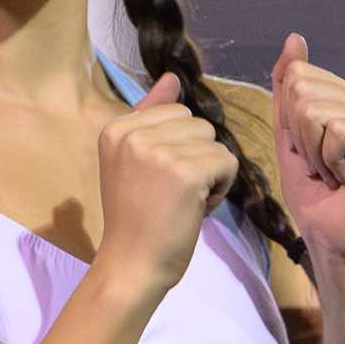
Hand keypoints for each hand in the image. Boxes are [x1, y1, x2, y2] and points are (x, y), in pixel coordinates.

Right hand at [93, 72, 238, 298]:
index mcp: (117, 128)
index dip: (178, 148)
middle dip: (196, 157)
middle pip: (198, 124)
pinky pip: (227, 162)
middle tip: (172, 194)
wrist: (131, 266)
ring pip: (215, 142)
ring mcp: (158, 151)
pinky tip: (196, 207)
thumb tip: (172, 77)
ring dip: (210, 173)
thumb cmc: (136, 220)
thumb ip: (151, 117)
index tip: (157, 180)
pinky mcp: (185, 172)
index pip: (175, 113)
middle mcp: (133, 134)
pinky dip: (222, 187)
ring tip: (183, 201)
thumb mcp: (135, 162)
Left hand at [270, 33, 344, 265]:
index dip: (289, 119)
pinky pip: (336, 131)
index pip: (298, 75)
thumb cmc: (313, 192)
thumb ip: (288, 86)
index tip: (308, 150)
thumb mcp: (289, 133)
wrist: (330, 237)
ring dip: (312, 152)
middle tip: (320, 165)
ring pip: (316, 110)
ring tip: (332, 173)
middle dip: (298, 135)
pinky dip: (329, 160)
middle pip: (303, 90)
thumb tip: (295, 38)